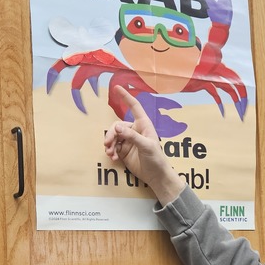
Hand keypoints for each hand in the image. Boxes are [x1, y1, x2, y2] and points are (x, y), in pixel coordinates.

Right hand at [103, 89, 184, 203]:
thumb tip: (116, 127)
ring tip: (109, 153)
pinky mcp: (123, 151)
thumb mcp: (146, 146)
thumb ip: (131, 136)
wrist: (155, 176)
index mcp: (143, 125)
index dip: (126, 97)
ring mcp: (128, 140)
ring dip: (109, 144)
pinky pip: (112, 147)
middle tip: (107, 143)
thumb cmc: (156, 159)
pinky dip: (111, 151)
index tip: (116, 87)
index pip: (134, 107)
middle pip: (117, 125)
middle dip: (111, 134)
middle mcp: (135, 130)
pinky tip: (112, 157)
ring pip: (113, 136)